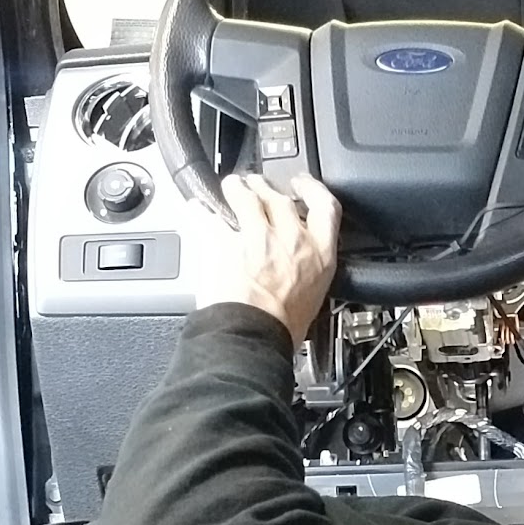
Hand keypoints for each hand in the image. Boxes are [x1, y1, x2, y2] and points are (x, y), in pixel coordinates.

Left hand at [191, 173, 341, 343]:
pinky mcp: (225, 242)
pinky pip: (209, 217)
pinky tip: (198, 208)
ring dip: (238, 188)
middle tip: (258, 185)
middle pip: (281, 197)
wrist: (255, 339)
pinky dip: (201, 211)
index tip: (302, 185)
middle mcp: (291, 239)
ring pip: (247, 196)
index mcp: (319, 254)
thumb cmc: (282, 328)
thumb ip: (310, 271)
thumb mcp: (314, 296)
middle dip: (267, 187)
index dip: (312, 189)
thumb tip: (303, 269)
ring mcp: (257, 237)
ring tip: (232, 186)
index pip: (326, 207)